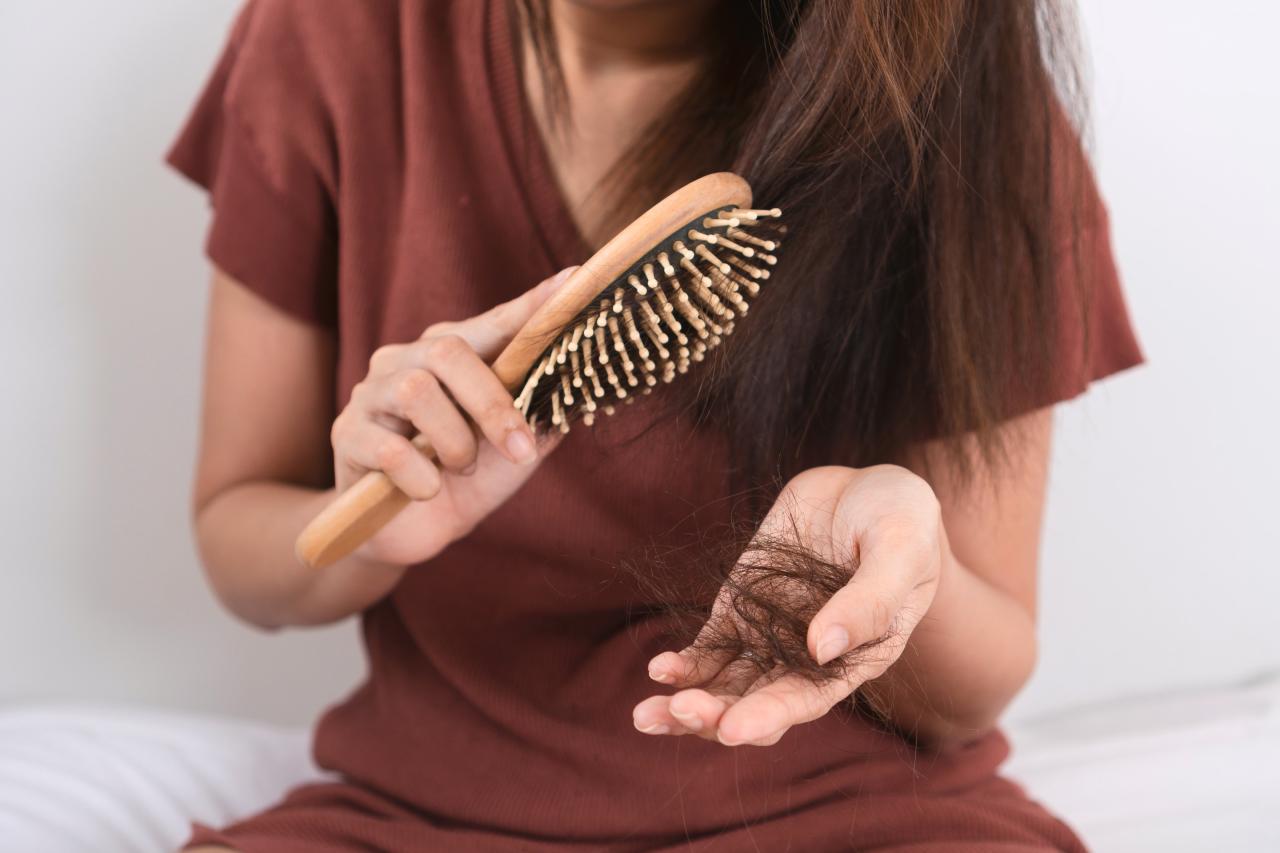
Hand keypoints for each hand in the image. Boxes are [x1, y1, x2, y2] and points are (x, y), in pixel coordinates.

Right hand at [329, 267, 576, 565]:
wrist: (411, 533)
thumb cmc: (464, 481)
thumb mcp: (513, 452)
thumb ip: (541, 417)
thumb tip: (578, 386)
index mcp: (450, 355)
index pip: (494, 323)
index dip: (530, 305)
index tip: (573, 281)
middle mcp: (406, 361)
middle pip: (448, 351)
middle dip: (492, 404)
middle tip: (520, 449)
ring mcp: (371, 394)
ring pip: (416, 393)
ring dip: (455, 444)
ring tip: (462, 470)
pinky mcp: (347, 435)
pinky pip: (388, 448)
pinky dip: (421, 477)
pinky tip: (427, 490)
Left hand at [633, 465, 945, 745]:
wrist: (868, 488)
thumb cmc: (901, 520)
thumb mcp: (900, 549)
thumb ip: (870, 599)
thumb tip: (822, 648)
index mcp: (854, 658)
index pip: (806, 700)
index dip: (769, 717)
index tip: (732, 732)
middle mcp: (807, 659)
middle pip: (756, 705)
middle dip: (715, 717)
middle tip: (678, 713)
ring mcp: (769, 634)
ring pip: (724, 686)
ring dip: (686, 705)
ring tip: (646, 713)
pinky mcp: (741, 607)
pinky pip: (709, 647)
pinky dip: (684, 664)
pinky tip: (659, 670)